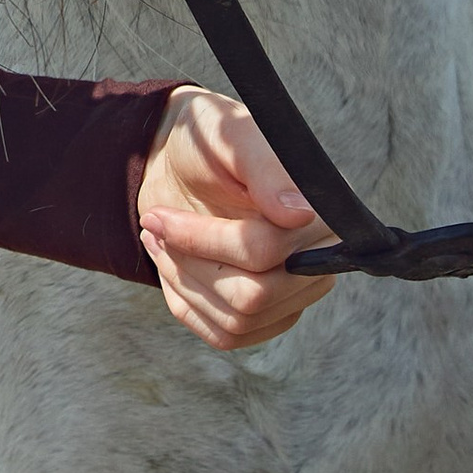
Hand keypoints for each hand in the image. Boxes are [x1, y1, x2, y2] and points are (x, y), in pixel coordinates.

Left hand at [135, 90, 334, 351]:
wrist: (183, 160)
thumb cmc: (210, 139)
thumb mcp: (231, 137)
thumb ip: (266, 169)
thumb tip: (300, 215)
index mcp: (318, 214)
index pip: (266, 251)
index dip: (204, 239)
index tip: (159, 216)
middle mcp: (315, 260)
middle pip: (252, 296)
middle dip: (190, 262)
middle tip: (154, 225)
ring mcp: (293, 294)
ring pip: (236, 320)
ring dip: (182, 281)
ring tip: (158, 238)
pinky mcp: (266, 316)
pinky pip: (226, 335)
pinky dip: (186, 305)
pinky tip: (171, 265)